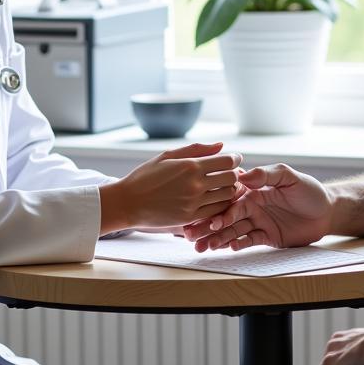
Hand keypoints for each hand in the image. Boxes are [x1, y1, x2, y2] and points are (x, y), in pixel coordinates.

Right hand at [99, 143, 241, 232]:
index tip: (234, 159)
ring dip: (229, 190)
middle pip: (231, 179)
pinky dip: (220, 204)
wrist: (128, 203)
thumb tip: (221, 146)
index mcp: (190, 166)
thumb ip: (197, 149)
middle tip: (229, 172)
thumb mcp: (168, 156)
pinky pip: (216, 211)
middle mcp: (195, 185)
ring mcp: (194, 203)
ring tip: (221, 186)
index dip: (235, 159)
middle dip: (234, 174)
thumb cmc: (146, 176)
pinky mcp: (190, 218)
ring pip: (227, 196)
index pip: (227, 162)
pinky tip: (214, 199)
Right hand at [183, 163, 331, 251]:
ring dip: (218, 238)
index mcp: (254, 190)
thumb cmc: (309, 190)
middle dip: (209, 227)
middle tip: (193, 236)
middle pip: (226, 217)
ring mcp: (259, 222)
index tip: (207, 219)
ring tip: (203, 247)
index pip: (231, 200)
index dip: (218, 210)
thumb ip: (267, 174)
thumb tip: (243, 176)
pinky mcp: (267, 236)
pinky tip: (228, 248)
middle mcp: (253, 206)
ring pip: (233, 231)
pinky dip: (237, 244)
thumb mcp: (289, 177)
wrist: (327, 212)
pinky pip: (248, 241)